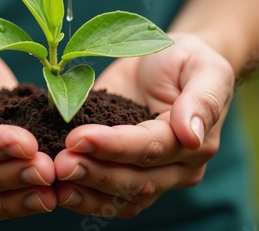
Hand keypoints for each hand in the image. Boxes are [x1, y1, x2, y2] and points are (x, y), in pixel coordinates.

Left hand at [54, 33, 234, 217]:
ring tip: (54, 181)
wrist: (164, 62)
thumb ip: (202, 101)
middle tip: (60, 164)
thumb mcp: (203, 67)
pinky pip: (107, 198)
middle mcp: (174, 168)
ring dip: (85, 193)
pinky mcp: (124, 172)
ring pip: (120, 198)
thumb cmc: (185, 60)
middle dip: (95, 174)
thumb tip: (191, 137)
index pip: (151, 149)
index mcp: (194, 143)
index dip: (114, 147)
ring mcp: (149, 175)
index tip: (79, 138)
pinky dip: (81, 196)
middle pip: (134, 182)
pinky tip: (56, 189)